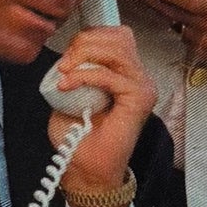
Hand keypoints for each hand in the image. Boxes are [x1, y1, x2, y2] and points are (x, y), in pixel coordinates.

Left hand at [42, 23, 154, 186]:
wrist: (86, 170)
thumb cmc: (78, 137)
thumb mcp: (70, 94)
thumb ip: (74, 70)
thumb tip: (68, 54)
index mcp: (126, 73)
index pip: (116, 36)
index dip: (89, 37)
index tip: (66, 56)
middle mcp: (139, 77)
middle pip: (118, 36)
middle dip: (85, 42)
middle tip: (64, 64)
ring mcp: (143, 86)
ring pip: (117, 49)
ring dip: (84, 56)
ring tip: (65, 73)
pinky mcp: (140, 99)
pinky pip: (111, 75)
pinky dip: (85, 76)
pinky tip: (68, 85)